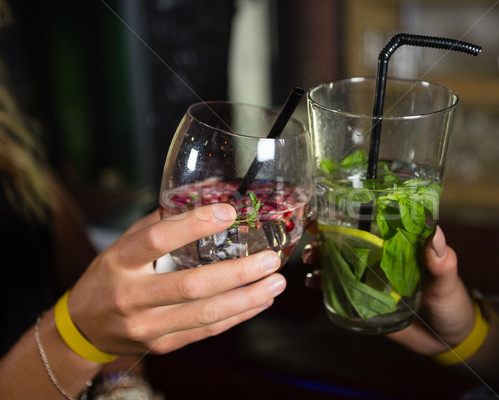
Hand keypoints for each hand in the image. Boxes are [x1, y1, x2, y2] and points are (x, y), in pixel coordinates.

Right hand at [67, 204, 285, 355]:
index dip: (195, 225)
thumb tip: (208, 198)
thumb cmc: (110, 277)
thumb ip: (161, 224)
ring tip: (276, 283)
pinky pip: (207, 330)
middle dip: (238, 272)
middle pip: (191, 285)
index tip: (229, 212)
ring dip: (248, 298)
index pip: (158, 240)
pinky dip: (238, 315)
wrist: (86, 328)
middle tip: (270, 258)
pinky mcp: (163, 345)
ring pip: (206, 314)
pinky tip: (260, 301)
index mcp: (120, 262)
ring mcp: (147, 325)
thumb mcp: (122, 245)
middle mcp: (131, 296)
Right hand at [301, 224, 474, 354]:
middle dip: (325, 235)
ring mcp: (370, 278)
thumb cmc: (452, 303)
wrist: (447, 340)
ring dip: (319, 258)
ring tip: (309, 261)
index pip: (372, 222)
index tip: (328, 208)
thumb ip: (441, 261)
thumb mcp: (447, 281)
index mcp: (400, 245)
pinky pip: (339, 289)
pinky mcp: (363, 300)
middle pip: (347, 240)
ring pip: (338, 262)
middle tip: (311, 236)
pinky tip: (312, 283)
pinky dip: (323, 283)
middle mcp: (381, 257)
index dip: (349, 213)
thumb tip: (435, 234)